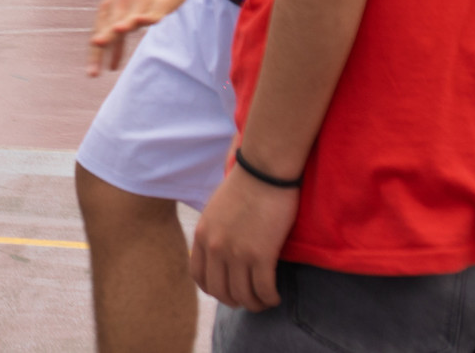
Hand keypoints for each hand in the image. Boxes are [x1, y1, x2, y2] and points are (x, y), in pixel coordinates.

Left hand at [86, 0, 193, 74]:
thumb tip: (109, 65)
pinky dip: (150, 14)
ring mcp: (142, 1)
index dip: (96, 55)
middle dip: (105, 39)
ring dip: (124, 23)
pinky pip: (156, 8)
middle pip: (112, 26)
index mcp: (111, 9)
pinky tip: (146, 21)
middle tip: (97, 52)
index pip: (99, 34)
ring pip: (132, 15)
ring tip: (117, 30)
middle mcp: (123, 5)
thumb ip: (117, 38)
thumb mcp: (125, 15)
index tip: (92, 75)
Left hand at [190, 166, 299, 311]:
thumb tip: (220, 251)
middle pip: (220, 292)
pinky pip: (264, 290)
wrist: (264, 170)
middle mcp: (215, 248)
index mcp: (202, 235)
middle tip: (249, 299)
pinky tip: (275, 297)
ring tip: (265, 300)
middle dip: (235, 301)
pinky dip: (270, 298)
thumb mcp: (217, 209)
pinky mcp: (261, 255)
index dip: (214, 290)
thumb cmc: (246, 184)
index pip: (199, 277)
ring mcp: (237, 253)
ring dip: (255, 304)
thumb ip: (214, 231)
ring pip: (243, 296)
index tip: (228, 291)